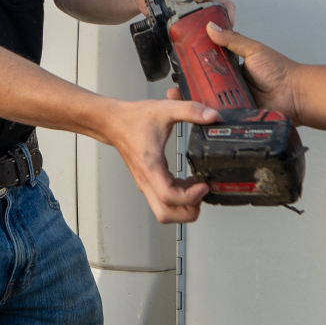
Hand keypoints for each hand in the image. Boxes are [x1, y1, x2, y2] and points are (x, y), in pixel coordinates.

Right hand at [99, 97, 220, 222]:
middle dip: (188, 211)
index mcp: (151, 166)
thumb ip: (190, 110)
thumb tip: (212, 116)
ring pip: (164, 212)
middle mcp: (146, 180)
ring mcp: (145, 184)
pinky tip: (186, 182)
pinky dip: (177, 199)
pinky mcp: (147, 183)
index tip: (203, 185)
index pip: (169, 197)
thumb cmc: (133, 119)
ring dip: (183, 207)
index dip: (191, 197)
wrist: (113, 122)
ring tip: (195, 188)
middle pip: (166, 214)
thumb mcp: (165, 110)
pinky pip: (162, 202)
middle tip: (201, 193)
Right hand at [167, 22, 303, 124]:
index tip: (181, 65)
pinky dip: (212, 114)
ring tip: (183, 100)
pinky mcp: (238, 114)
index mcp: (233, 67)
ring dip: (198, 101)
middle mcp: (231, 84)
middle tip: (176, 87)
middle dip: (191, 87)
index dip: (195, 66)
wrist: (296, 95)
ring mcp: (234, 100)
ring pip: (210, 101)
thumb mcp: (253, 49)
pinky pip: (221, 114)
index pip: (208, 65)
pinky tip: (201, 113)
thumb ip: (232, 39)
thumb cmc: (281, 71)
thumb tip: (212, 27)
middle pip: (206, 85)